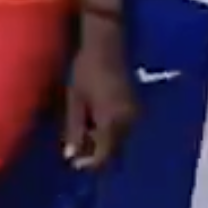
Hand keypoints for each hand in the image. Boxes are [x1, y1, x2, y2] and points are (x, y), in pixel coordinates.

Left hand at [63, 26, 136, 168]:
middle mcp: (128, 121)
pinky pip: (123, 129)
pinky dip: (109, 132)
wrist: (106, 43)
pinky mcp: (135, 106)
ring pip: (119, 140)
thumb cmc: (85, 70)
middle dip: (96, 154)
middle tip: (76, 152)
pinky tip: (95, 125)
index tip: (74, 164)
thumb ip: (74, 130)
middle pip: (114, 150)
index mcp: (112, 121)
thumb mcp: (75, 100)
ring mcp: (135, 113)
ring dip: (103, 143)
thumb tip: (71, 157)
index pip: (105, 154)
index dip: (90, 163)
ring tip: (83, 137)